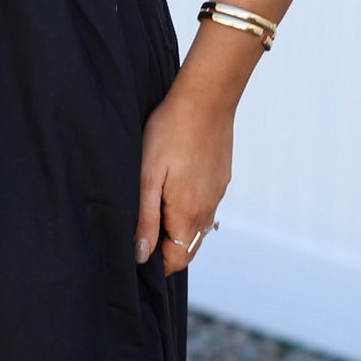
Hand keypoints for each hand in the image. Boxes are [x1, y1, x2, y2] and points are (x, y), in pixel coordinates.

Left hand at [135, 80, 233, 276]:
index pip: (177, 260)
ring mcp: (217, 195)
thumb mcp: (147, 177)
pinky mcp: (221, 180)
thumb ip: (145, 219)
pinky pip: (206, 207)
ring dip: (178, 226)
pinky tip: (175, 184)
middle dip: (167, 246)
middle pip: (189, 247)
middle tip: (143, 225)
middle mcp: (208, 209)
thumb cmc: (170, 132)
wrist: (205, 99)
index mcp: (188, 213)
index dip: (157, 261)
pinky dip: (190, 208)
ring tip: (157, 201)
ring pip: (198, 228)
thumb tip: (142, 255)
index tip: (139, 246)